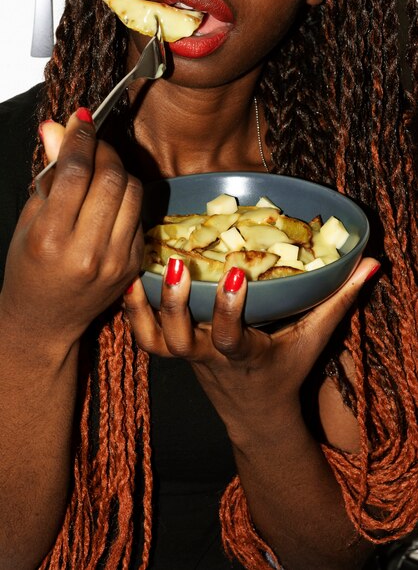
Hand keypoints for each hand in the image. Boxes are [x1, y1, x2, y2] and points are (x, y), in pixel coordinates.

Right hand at [0, 110, 143, 352]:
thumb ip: (49, 175)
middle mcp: (87, 251)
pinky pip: (138, 215)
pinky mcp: (132, 265)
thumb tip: (56, 127)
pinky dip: (126, 199)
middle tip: (93, 144)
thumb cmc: (28, 269)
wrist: (45, 320)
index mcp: (51, 239)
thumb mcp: (30, 220)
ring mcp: (115, 261)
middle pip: (112, 178)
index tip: (80, 119)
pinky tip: (109, 200)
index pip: (77, 172)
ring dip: (119, 171)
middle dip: (104, 151)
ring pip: (133, 193)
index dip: (81, 137)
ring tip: (101, 170)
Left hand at [124, 257, 379, 440]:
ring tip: (138, 270)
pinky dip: (133, 312)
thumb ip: (338, 301)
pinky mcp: (173, 352)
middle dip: (176, 304)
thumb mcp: (312, 339)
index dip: (230, 309)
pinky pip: (144, 338)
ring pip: (155, 341)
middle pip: (181, 339)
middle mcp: (208, 358)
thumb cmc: (285, 371)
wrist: (253, 413)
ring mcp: (186, 357)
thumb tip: (370, 262)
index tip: (236, 272)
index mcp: (243, 356)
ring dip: (144, 309)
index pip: (230, 338)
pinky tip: (130, 279)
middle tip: (177, 262)